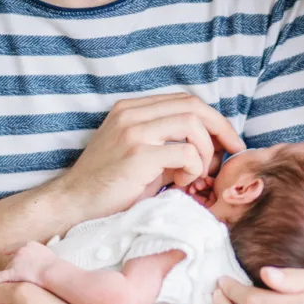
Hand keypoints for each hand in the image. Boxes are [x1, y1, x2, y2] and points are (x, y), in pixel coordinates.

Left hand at [0, 241, 55, 286]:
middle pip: (13, 261)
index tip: (5, 252)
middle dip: (17, 268)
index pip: (17, 248)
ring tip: (27, 281)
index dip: (12, 252)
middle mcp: (21, 251)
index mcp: (29, 244)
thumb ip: (40, 253)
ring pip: (10, 269)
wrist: (54, 271)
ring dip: (15, 275)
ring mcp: (16, 261)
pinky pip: (0, 276)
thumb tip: (40, 259)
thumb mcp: (48, 253)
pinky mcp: (14, 272)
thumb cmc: (55, 266)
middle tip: (28, 275)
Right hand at [57, 93, 244, 217]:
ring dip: (205, 152)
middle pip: (193, 106)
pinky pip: (185, 152)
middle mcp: (132, 113)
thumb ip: (170, 147)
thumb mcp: (141, 158)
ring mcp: (134, 131)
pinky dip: (194, 168)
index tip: (227, 142)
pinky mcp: (138, 154)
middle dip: (221, 129)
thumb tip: (210, 150)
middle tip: (230, 153)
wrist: (73, 203)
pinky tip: (181, 183)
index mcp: (132, 109)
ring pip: (192, 124)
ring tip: (196, 175)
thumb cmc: (108, 186)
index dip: (213, 119)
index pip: (185, 100)